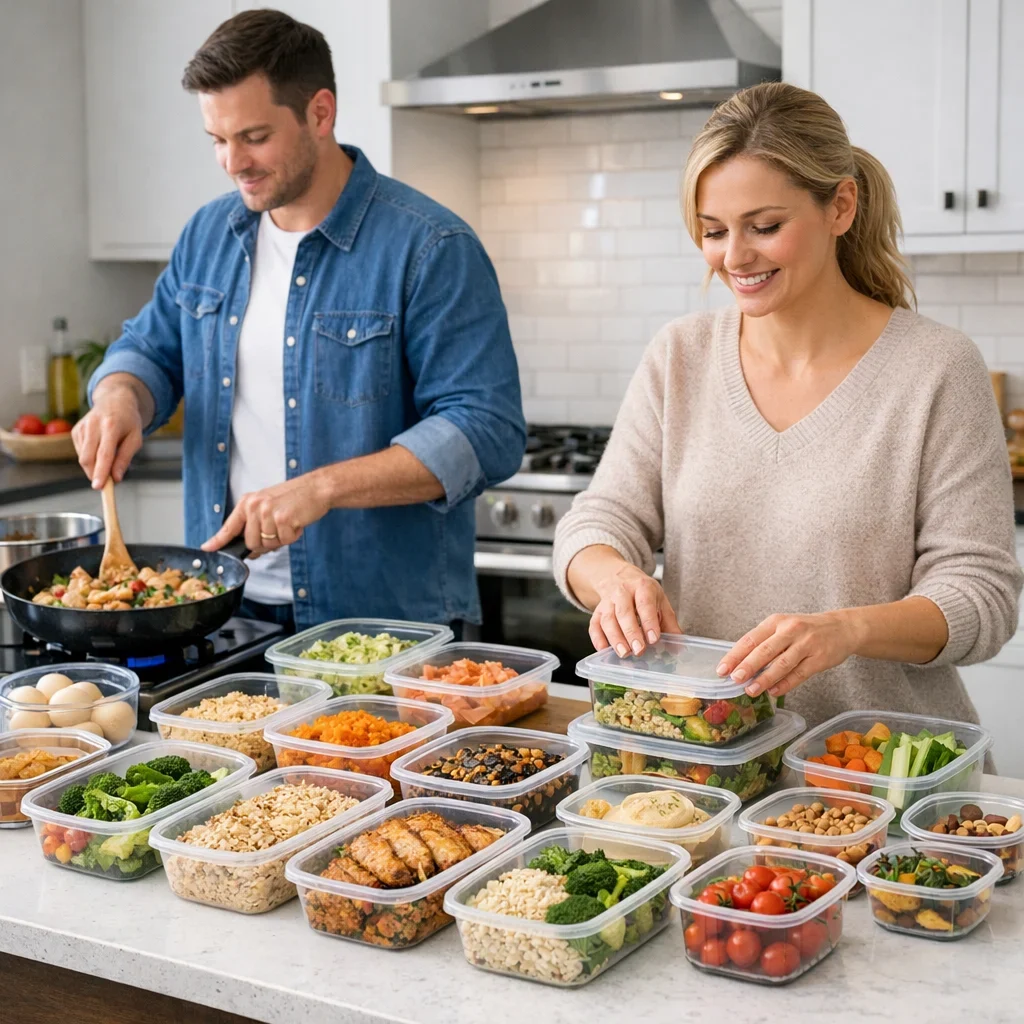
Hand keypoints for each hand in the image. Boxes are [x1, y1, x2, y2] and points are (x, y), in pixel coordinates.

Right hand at [72, 384, 144, 488]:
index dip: (100, 472)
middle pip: (88, 458)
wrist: (114, 401)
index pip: (104, 454)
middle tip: (106, 484)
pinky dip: (90, 458)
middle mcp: (93, 425)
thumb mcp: (135, 439)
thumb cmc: (128, 422)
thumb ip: (125, 458)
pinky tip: (99, 448)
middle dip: (94, 474)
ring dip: (94, 467)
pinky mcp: (75, 431)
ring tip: (109, 459)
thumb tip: (116, 478)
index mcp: (111, 426)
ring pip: (83, 457)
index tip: (98, 487)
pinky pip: (81, 452)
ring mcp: (82, 427)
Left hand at [202, 473, 330, 556]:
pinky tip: (297, 523)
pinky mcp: (283, 519)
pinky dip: (292, 536)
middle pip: (251, 542)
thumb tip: (250, 550)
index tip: (207, 548)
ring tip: (289, 523)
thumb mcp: (268, 505)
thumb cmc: (295, 498)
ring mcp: (268, 512)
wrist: (317, 488)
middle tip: (279, 530)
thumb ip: (255, 524)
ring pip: (267, 544)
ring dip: (280, 539)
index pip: (229, 526)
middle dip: (265, 543)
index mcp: (248, 502)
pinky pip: (283, 541)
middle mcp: (255, 506)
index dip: (218, 540)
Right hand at [589, 563, 681, 657]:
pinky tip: (604, 650)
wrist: (619, 576)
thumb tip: (679, 647)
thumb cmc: (643, 593)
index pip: (645, 604)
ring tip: (624, 653)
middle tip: (639, 650)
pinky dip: (597, 639)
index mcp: (642, 587)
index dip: (649, 622)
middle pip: (624, 612)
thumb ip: (670, 624)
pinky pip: (594, 625)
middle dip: (631, 633)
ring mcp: (607, 602)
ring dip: (615, 638)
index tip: (654, 639)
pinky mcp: (597, 611)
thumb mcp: (660, 601)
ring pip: (607, 619)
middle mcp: (622, 592)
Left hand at [716, 611, 864, 698]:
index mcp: (776, 621)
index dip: (735, 655)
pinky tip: (773, 692)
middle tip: (735, 679)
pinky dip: (785, 684)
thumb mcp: (783, 627)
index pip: (751, 639)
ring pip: (782, 664)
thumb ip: (764, 643)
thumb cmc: (805, 630)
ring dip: (765, 679)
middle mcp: (790, 630)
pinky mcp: (820, 658)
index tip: (722, 669)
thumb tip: (739, 665)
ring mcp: (807, 644)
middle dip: (748, 666)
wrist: (842, 627)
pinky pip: (799, 674)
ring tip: (751, 690)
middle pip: (765, 650)